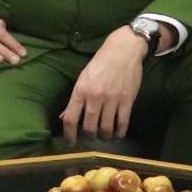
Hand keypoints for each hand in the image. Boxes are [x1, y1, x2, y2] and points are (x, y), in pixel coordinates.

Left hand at [59, 29, 145, 144]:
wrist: (123, 50)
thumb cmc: (100, 63)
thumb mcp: (83, 78)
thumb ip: (75, 100)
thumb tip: (65, 118)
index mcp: (81, 91)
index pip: (71, 119)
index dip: (69, 135)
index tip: (71, 142)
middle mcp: (95, 97)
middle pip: (89, 127)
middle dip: (89, 137)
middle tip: (90, 138)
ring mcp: (112, 100)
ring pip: (106, 128)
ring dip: (104, 137)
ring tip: (104, 137)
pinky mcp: (127, 100)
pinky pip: (122, 123)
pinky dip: (119, 133)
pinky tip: (117, 134)